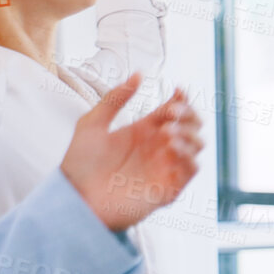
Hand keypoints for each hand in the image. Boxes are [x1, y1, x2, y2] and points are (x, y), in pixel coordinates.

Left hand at [60, 74, 203, 232]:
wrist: (76, 199)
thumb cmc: (80, 165)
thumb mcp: (92, 123)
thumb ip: (115, 98)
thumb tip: (139, 74)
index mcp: (144, 131)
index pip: (174, 110)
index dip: (181, 99)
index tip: (177, 91)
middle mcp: (159, 148)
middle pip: (192, 125)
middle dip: (188, 114)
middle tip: (171, 113)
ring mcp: (165, 167)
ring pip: (197, 145)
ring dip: (189, 134)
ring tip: (167, 133)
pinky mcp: (168, 188)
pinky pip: (192, 170)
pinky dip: (189, 156)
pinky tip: (172, 148)